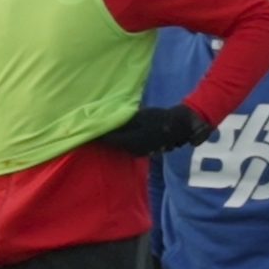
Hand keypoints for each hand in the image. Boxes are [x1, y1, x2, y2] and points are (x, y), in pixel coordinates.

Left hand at [96, 104, 211, 158]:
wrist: (179, 125)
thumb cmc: (159, 118)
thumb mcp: (140, 117)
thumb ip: (123, 122)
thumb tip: (107, 124)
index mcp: (131, 141)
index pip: (110, 139)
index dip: (99, 135)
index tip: (88, 129)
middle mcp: (134, 150)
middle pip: (115, 144)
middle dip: (105, 138)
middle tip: (95, 129)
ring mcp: (140, 152)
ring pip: (122, 146)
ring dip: (114, 140)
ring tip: (106, 131)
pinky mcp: (145, 150)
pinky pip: (129, 146)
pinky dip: (123, 140)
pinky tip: (121, 134)